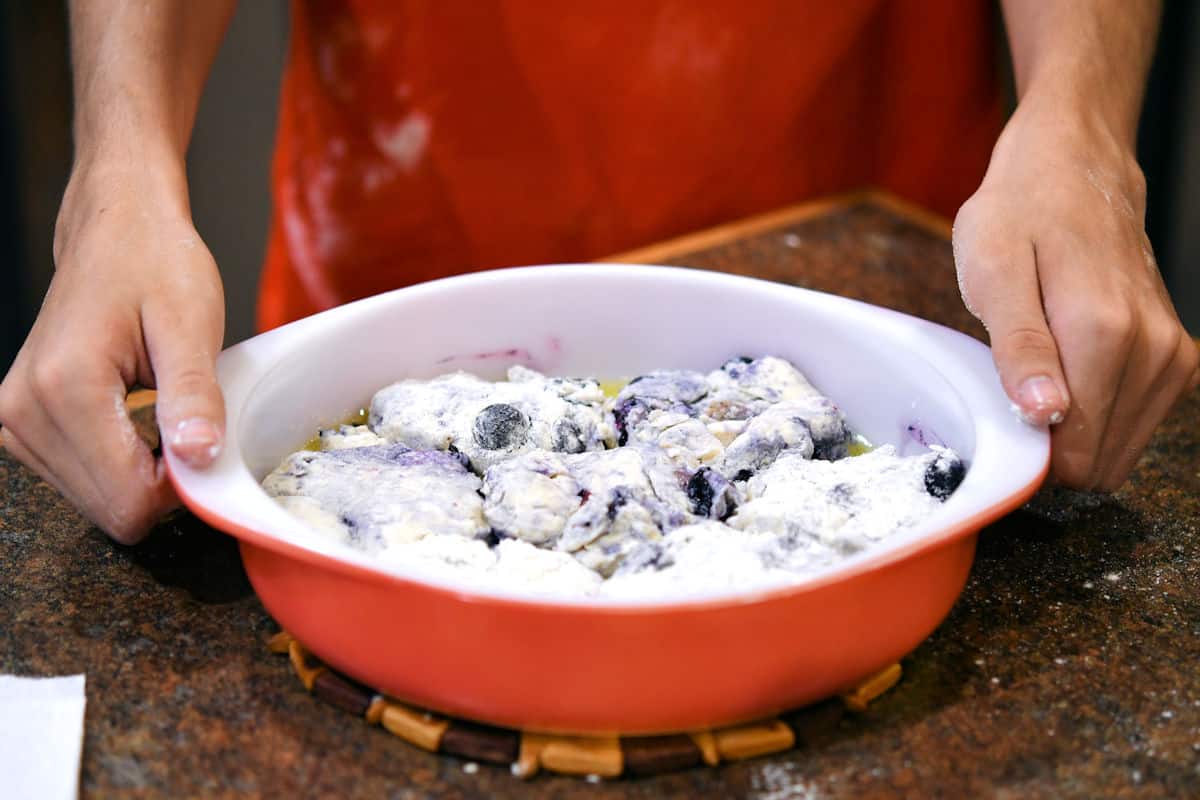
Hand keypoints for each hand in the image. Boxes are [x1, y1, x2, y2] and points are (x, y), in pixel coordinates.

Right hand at [0, 160, 225, 542]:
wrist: (115, 231)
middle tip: (187, 425)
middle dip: (159, 484)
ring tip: (160, 413)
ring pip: (95, 503)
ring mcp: (15, 419)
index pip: (127, 499)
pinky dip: (118, 463)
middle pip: (110, 511)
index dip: (179, 490)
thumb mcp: (191, 325)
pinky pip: (81, 479)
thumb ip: (193, 396)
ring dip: (139, 474)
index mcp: (65, 387)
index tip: (202, 445)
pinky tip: (135, 419)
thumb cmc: (156, 265)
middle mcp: (24, 410)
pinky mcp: (21, 422)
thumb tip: (199, 458)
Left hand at [954, 100, 1198, 490]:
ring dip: (1077, 428)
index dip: (1032, 454)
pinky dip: (1100, 414)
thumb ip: (1019, 348)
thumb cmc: (1022, 214)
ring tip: (1042, 373)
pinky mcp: (1176, 356)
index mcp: (1104, 334)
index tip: (1004, 420)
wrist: (1073, 168)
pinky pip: (1136, 421)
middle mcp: (1153, 349)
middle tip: (1017, 391)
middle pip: (1101, 459)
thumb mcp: (994, 272)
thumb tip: (1045, 414)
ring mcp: (1172, 354)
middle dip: (1054, 446)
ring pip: (1121, 447)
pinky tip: (1071, 373)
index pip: (1077, 451)